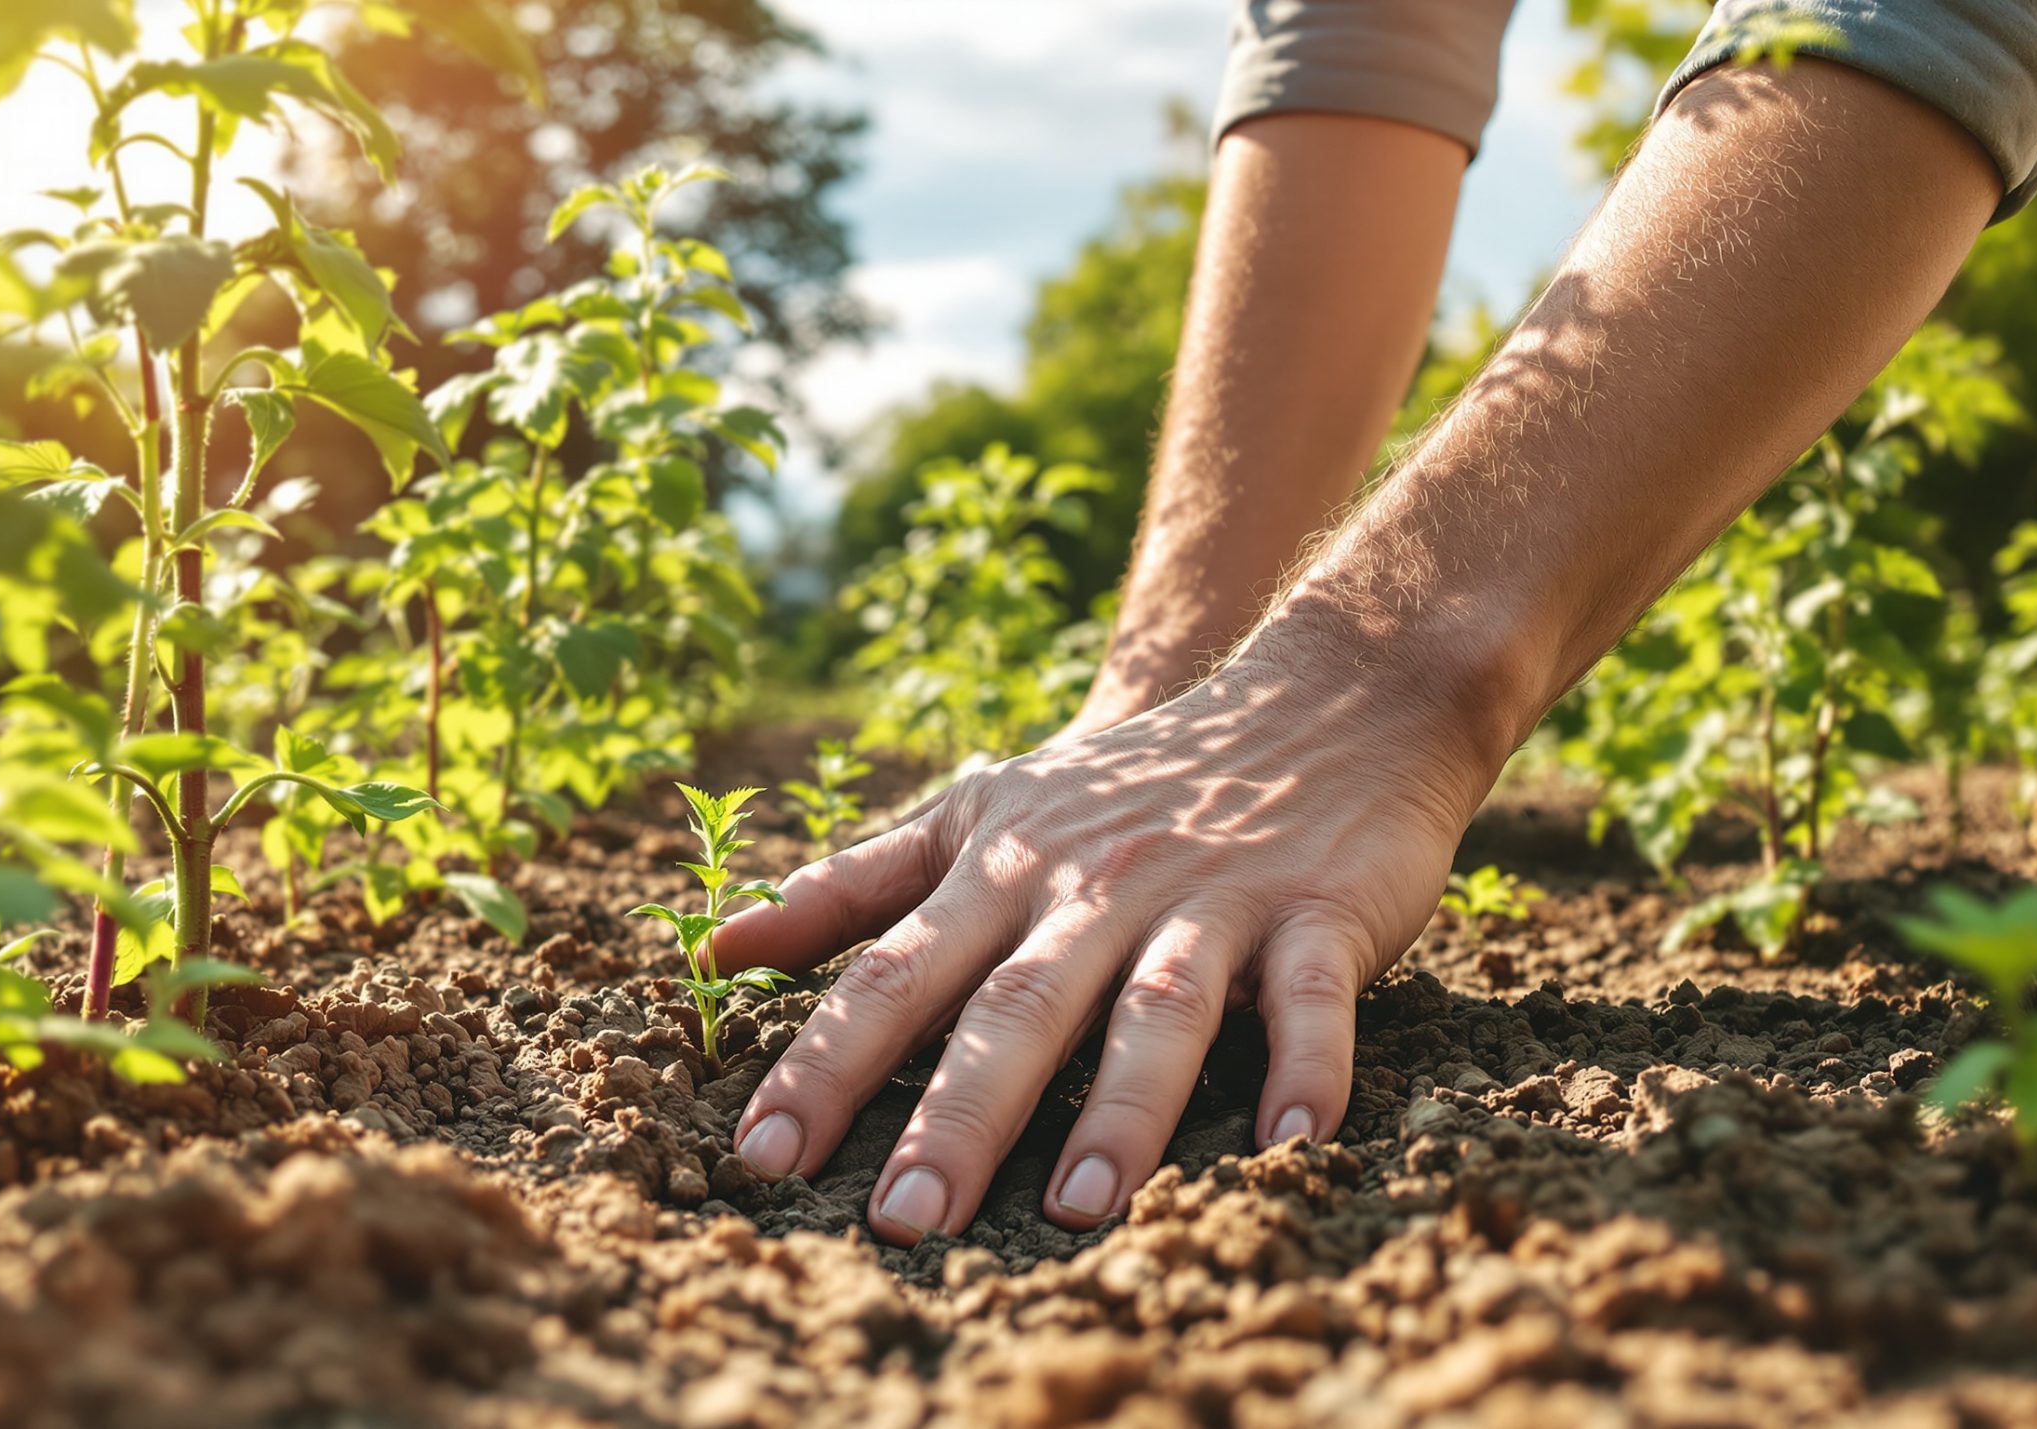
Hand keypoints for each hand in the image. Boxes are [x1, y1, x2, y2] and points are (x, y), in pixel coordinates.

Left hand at [711, 628, 1501, 1243]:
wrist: (1317, 696)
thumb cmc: (1123, 781)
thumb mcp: (979, 814)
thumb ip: (856, 885)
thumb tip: (719, 944)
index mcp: (1002, 869)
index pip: (893, 973)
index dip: (825, 1063)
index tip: (761, 1155)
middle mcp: (1095, 888)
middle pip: (1015, 1008)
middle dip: (955, 1116)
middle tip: (902, 1224)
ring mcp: (1208, 899)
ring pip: (1155, 1009)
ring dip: (1119, 1109)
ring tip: (1076, 1207)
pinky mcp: (1316, 914)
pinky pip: (1311, 997)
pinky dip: (1306, 1065)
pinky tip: (1290, 1142)